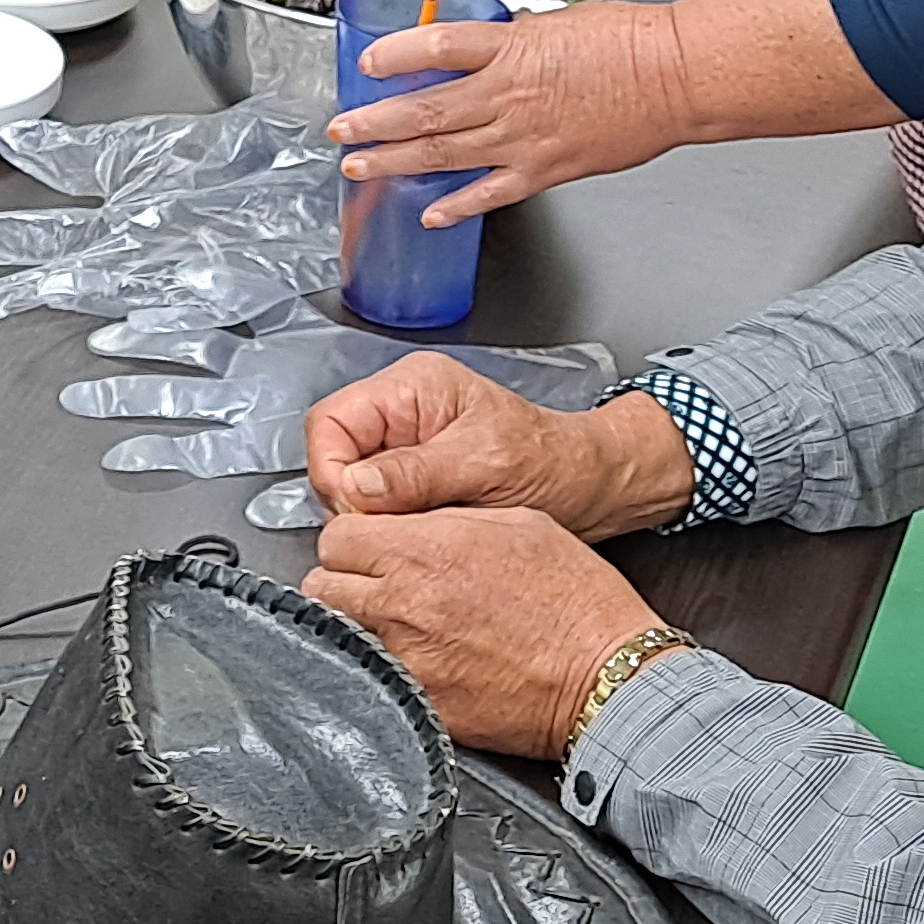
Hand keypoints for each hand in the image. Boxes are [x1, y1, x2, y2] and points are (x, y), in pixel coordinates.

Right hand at [308, 354, 695, 533]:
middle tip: (390, 528)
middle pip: (334, 455)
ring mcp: (405, 447)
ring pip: (352, 487)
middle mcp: (401, 411)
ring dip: (374, 517)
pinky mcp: (414, 480)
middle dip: (354, 499)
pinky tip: (421, 535)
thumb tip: (355, 486)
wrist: (591, 489)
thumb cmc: (553, 464)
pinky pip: (378, 506)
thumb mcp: (483, 466)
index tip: (354, 511)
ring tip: (417, 530)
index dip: (332, 469)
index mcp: (413, 388)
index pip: (331, 422)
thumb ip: (415, 473)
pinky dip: (391, 528)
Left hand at [308, 506, 667, 757]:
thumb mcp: (517, 522)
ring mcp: (408, 659)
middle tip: (372, 583)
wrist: (607, 674)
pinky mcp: (420, 703)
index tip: (367, 544)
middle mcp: (405, 603)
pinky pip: (372, 679)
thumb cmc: (576, 600)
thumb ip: (446, 518)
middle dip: (343, 578)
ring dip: (354, 624)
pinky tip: (414, 660)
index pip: (337, 534)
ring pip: (339, 635)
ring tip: (391, 622)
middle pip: (323, 584)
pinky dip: (382, 669)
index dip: (352, 537)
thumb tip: (405, 521)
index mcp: (426, 550)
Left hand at [334, 0, 697, 222]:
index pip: (435, 47)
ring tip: (358, 167)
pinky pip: (490, 192)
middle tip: (339, 130)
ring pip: (443, 151)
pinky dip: (456, 206)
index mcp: (510, 46)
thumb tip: (490, 43)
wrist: (676, 77)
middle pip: (424, 108)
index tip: (366, 65)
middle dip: (374, 122)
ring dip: (394, 162)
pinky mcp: (545, 170)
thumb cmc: (631, 41)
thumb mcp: (559, 19)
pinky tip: (429, 213)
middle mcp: (507, 93)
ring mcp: (523, 136)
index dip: (394, 57)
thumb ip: (515, 37)